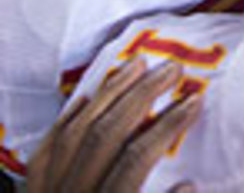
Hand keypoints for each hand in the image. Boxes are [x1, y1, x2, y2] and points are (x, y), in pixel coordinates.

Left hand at [26, 57, 199, 192]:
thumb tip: (189, 184)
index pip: (134, 162)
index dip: (167, 128)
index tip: (194, 102)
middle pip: (104, 137)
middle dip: (141, 96)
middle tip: (172, 69)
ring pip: (73, 134)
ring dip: (108, 95)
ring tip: (135, 66)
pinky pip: (44, 152)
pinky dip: (66, 120)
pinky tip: (86, 99)